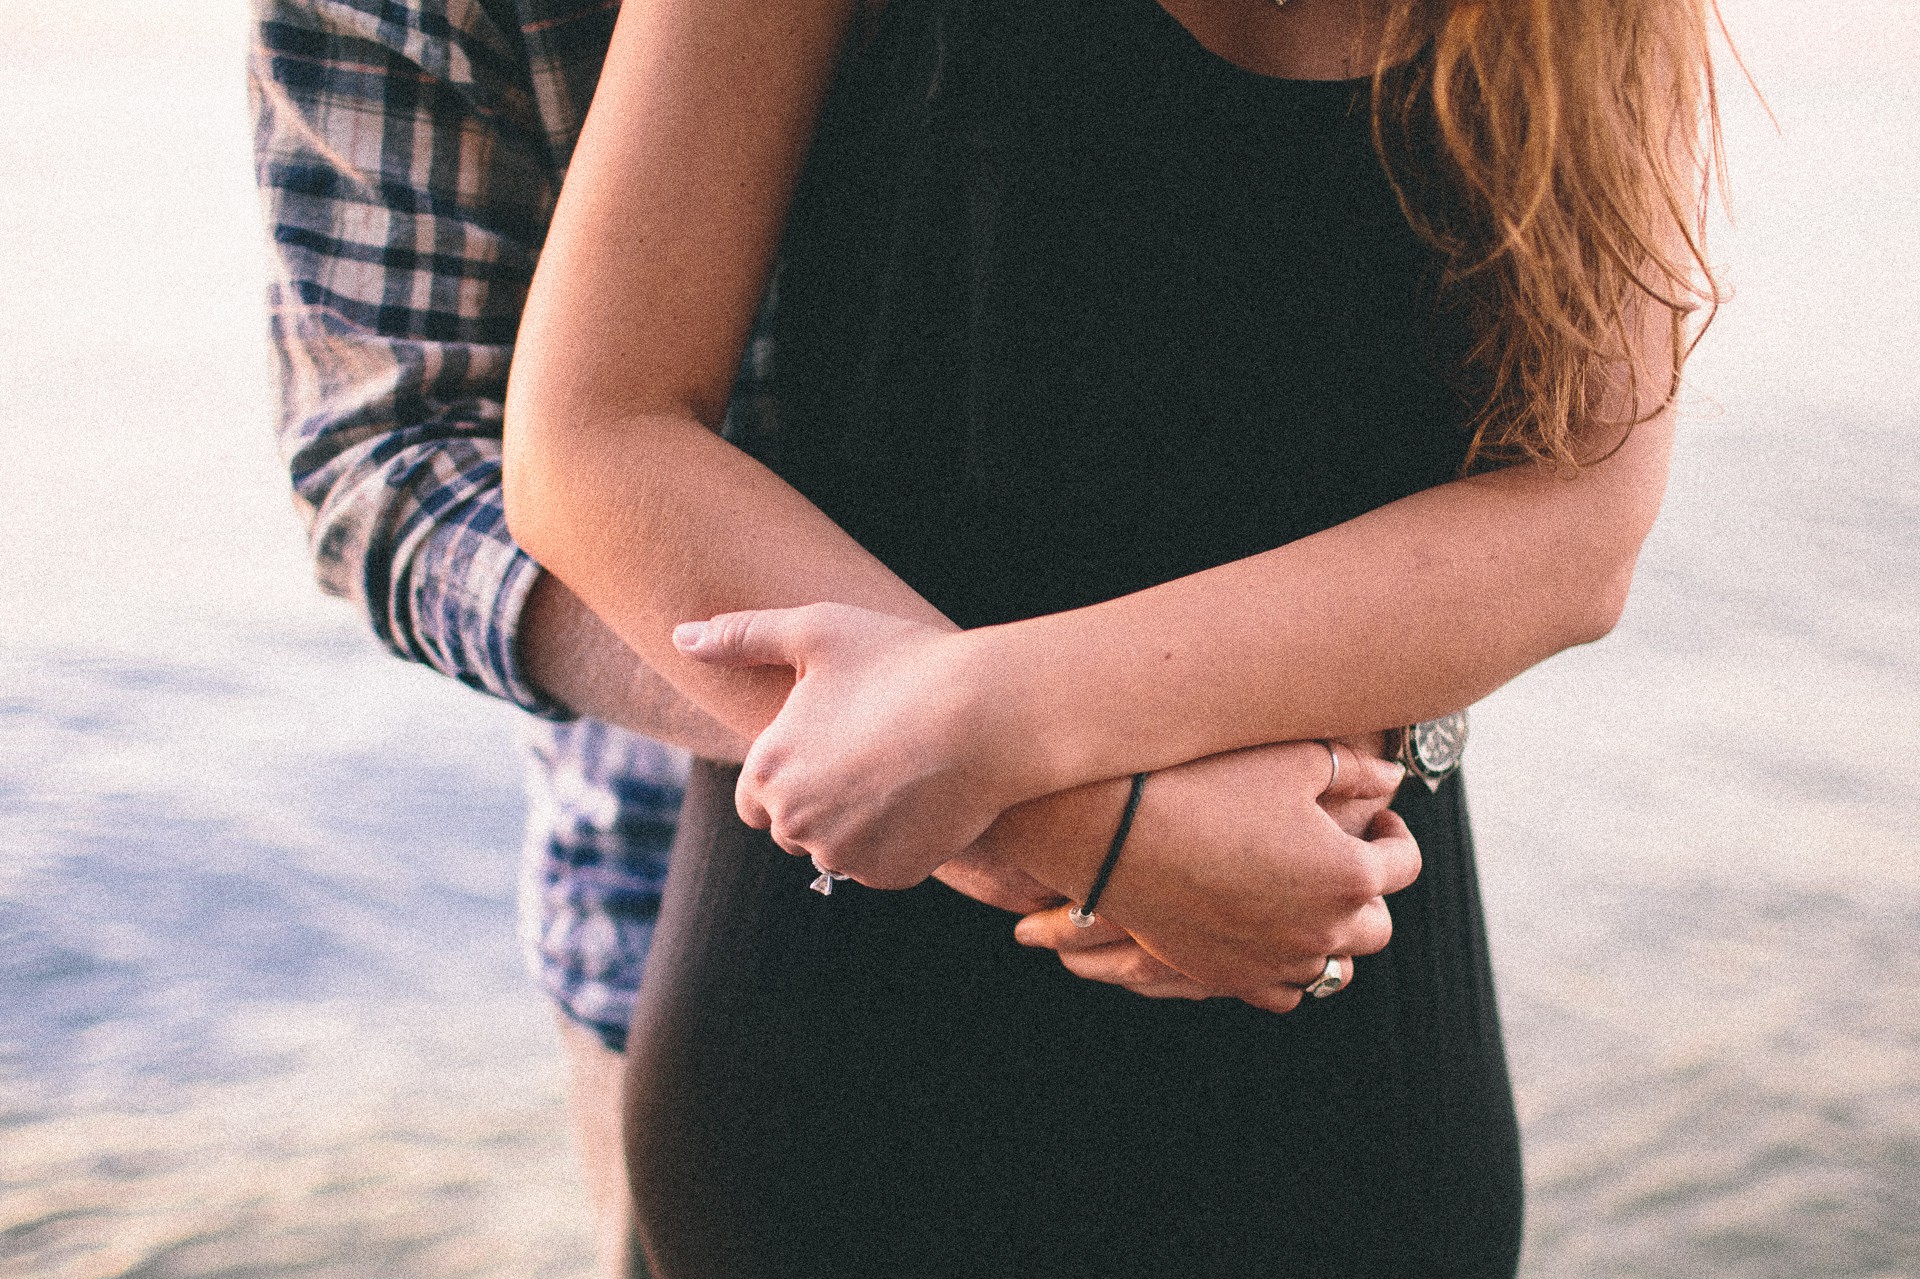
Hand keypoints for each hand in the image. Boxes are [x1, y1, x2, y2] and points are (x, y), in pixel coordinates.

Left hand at [674, 602, 1015, 888]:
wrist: (988, 714)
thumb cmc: (902, 664)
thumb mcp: (817, 631)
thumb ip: (741, 636)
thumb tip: (680, 636)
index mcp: (767, 771)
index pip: (753, 798)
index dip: (789, 772)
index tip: (831, 744)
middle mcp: (794, 823)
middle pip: (793, 827)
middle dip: (820, 800)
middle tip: (871, 754)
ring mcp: (844, 855)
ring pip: (837, 848)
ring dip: (857, 824)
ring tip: (901, 772)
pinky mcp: (890, 875)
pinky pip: (881, 866)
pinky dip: (897, 842)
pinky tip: (923, 799)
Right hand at [1013, 740, 1416, 1013]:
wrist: (1113, 831)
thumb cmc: (1204, 782)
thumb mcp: (1293, 759)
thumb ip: (1356, 770)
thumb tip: (1391, 778)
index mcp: (1348, 874)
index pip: (1405, 864)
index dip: (1396, 835)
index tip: (1379, 816)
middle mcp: (1320, 930)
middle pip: (1376, 927)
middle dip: (1370, 892)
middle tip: (1346, 857)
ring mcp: (1272, 962)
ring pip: (1331, 967)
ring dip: (1331, 934)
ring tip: (1309, 899)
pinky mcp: (1226, 977)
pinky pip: (1281, 992)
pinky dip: (1288, 968)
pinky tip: (1272, 933)